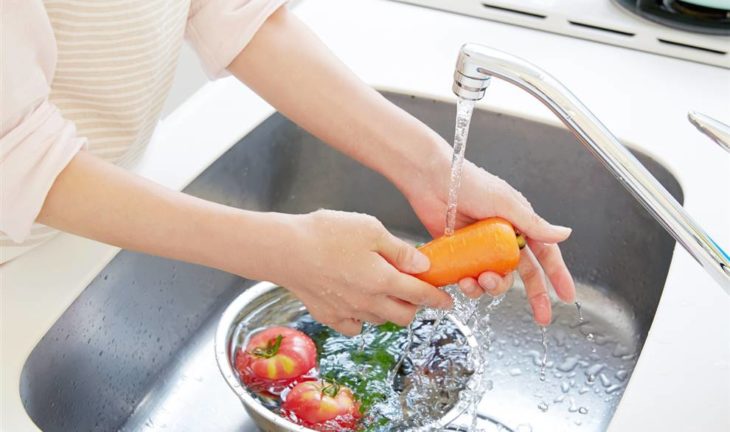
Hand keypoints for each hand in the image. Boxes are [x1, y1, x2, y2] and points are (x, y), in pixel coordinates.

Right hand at [273, 210, 452, 335]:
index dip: (437, 298)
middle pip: (403, 315)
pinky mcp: (328, 315)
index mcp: (383, 280)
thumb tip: (423, 265)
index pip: (420, 295)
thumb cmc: (326, 234)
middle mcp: (369, 302)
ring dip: (389, 310)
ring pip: (380, 320)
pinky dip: (362, 318)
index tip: (447, 300)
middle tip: (414, 291)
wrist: (285, 250)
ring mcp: (347, 312)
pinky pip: (354, 326)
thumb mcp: (370, 229)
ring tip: (384, 291)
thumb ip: (399, 250)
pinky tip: (358, 301)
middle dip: (414, 306)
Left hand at [405, 159, 575, 325]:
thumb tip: (565, 234)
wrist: (432, 181)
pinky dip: (470, 284)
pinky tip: (464, 280)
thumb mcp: (506, 203)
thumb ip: (534, 223)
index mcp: (520, 224)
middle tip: (541, 316)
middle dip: (535, 295)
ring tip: (481, 280)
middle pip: (524, 273)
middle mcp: (503, 238)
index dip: (557, 275)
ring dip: (493, 286)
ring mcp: (482, 248)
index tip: (566, 296)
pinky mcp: (461, 255)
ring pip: (496, 279)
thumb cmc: (469, 183)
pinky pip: (471, 277)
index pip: (545, 254)